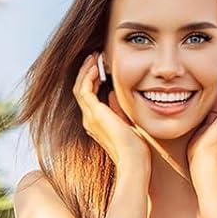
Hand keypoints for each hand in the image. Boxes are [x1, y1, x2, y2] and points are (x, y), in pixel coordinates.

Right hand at [72, 55, 149, 173]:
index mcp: (97, 123)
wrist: (134, 161)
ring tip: (94, 57)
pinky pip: (84, 89)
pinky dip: (89, 76)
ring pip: (80, 87)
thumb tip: (114, 94)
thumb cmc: (136, 149)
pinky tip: (97, 67)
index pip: (89, 97)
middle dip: (87, 71)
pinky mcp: (94, 114)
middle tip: (94, 56)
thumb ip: (118, 110)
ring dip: (86, 70)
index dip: (93, 80)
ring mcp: (90, 117)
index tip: (101, 67)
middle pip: (81, 89)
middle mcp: (89, 120)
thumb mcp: (127, 124)